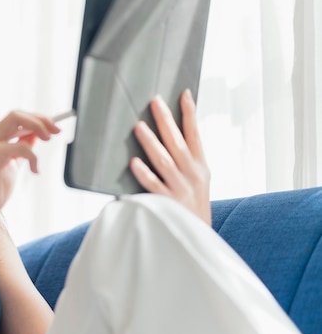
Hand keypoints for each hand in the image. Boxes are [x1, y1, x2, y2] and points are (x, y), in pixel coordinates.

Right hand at [0, 111, 59, 225]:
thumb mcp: (12, 165)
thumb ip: (21, 149)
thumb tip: (36, 135)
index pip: (15, 118)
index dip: (36, 119)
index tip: (52, 128)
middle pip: (17, 114)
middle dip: (40, 119)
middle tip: (56, 131)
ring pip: (17, 119)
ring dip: (38, 126)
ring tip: (49, 139)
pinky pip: (21, 146)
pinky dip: (33, 156)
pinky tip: (35, 170)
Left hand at [130, 90, 210, 224]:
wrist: (198, 240)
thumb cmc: (192, 207)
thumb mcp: (198, 181)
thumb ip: (186, 160)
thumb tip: (169, 134)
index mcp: (200, 168)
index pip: (195, 136)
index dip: (190, 114)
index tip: (184, 94)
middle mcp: (192, 176)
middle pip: (177, 143)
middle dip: (166, 121)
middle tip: (155, 101)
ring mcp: (180, 190)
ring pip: (164, 161)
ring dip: (151, 142)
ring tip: (138, 126)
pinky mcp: (167, 204)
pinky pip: (153, 186)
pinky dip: (144, 174)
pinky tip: (134, 163)